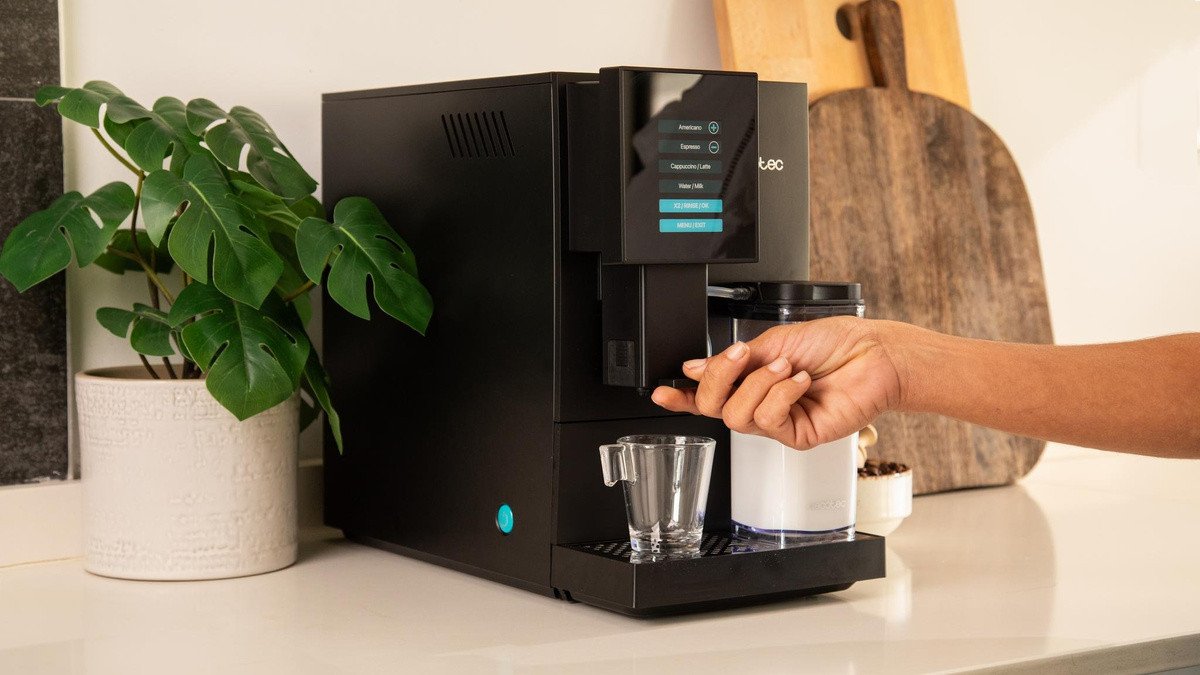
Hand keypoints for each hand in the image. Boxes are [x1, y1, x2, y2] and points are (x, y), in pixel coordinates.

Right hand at [651, 317, 904, 449]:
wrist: (874, 354)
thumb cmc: (834, 344)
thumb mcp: (773, 341)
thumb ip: (733, 361)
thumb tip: (696, 367)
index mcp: (752, 380)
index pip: (709, 395)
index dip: (681, 396)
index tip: (660, 391)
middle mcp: (762, 403)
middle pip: (714, 408)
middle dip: (719, 378)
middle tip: (739, 355)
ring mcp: (779, 423)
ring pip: (739, 416)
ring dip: (760, 384)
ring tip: (787, 367)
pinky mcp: (798, 436)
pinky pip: (769, 420)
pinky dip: (781, 394)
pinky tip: (801, 382)